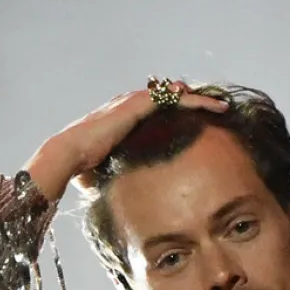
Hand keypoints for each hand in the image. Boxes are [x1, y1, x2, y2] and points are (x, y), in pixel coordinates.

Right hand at [24, 81, 228, 201]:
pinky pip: (173, 99)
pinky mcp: (137, 105)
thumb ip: (109, 175)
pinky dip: (194, 101)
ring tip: (221, 105)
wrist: (68, 155)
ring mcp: (133, 102)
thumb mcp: (101, 171)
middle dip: (191, 102)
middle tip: (214, 108)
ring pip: (174, 95)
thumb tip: (104, 194)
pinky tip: (211, 104)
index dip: (174, 112)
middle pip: (168, 98)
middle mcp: (128, 104)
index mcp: (122, 118)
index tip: (193, 120)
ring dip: (199, 100)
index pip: (154, 110)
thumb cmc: (79, 166)